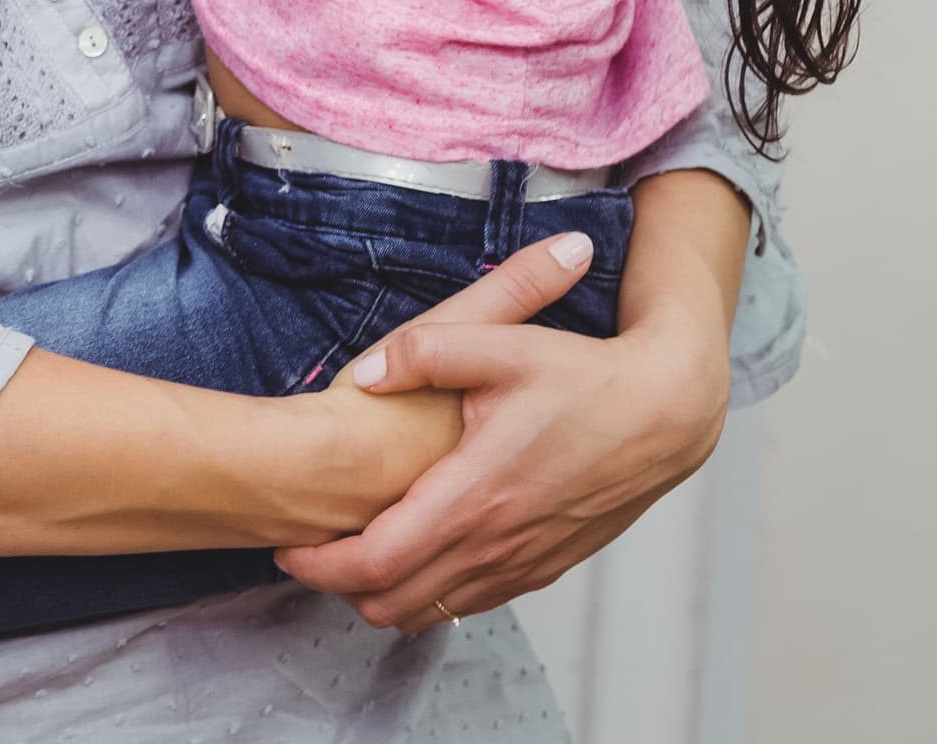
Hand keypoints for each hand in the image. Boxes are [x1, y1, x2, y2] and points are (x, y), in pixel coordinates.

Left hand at [277, 228, 726, 623]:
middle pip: (394, 602)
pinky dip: (433, 591)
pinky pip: (475, 601)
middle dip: (338, 587)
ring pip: (435, 610)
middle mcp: (499, 542)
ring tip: (348, 554)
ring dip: (384, 593)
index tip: (287, 548)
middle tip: (305, 555)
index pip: (377, 561)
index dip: (321, 565)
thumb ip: (420, 351)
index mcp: (475, 495)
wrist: (666, 411)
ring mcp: (527, 561)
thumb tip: (364, 375)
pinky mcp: (549, 564)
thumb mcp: (497, 343)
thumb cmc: (583, 375)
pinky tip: (413, 555)